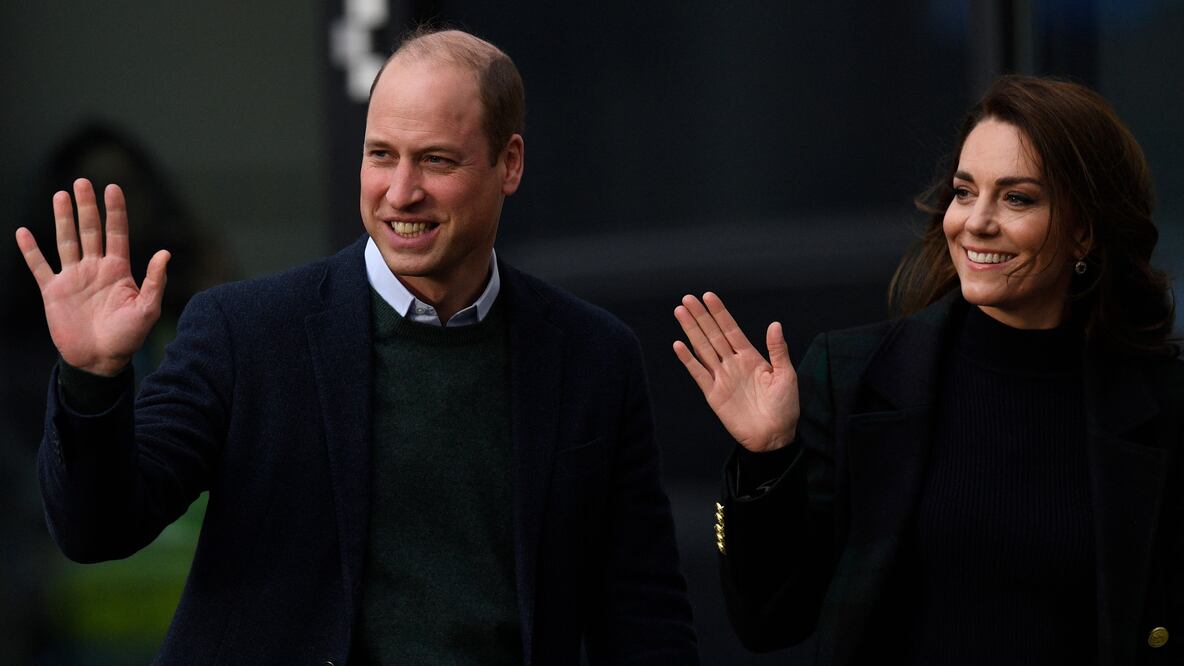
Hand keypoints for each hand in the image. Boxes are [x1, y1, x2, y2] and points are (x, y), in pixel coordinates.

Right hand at [15, 178, 168, 376]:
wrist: (100, 361)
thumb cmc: (128, 337)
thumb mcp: (147, 310)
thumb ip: (154, 281)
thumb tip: (165, 253)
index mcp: (118, 270)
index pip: (117, 233)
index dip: (115, 211)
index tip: (113, 187)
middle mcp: (95, 268)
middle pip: (90, 231)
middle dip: (87, 207)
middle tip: (82, 182)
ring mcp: (73, 278)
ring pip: (66, 241)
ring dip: (63, 219)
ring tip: (60, 195)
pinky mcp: (54, 291)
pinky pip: (40, 266)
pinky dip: (31, 250)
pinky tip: (24, 232)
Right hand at [673, 292, 798, 451]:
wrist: (774, 436)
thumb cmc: (785, 407)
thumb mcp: (786, 375)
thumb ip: (778, 350)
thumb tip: (775, 324)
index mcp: (751, 357)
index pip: (731, 329)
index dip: (720, 313)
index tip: (708, 296)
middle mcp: (733, 363)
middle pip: (713, 335)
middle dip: (700, 316)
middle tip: (687, 298)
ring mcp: (721, 377)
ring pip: (702, 348)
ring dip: (691, 330)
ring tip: (680, 312)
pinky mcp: (713, 394)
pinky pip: (698, 373)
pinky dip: (688, 359)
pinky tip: (678, 345)